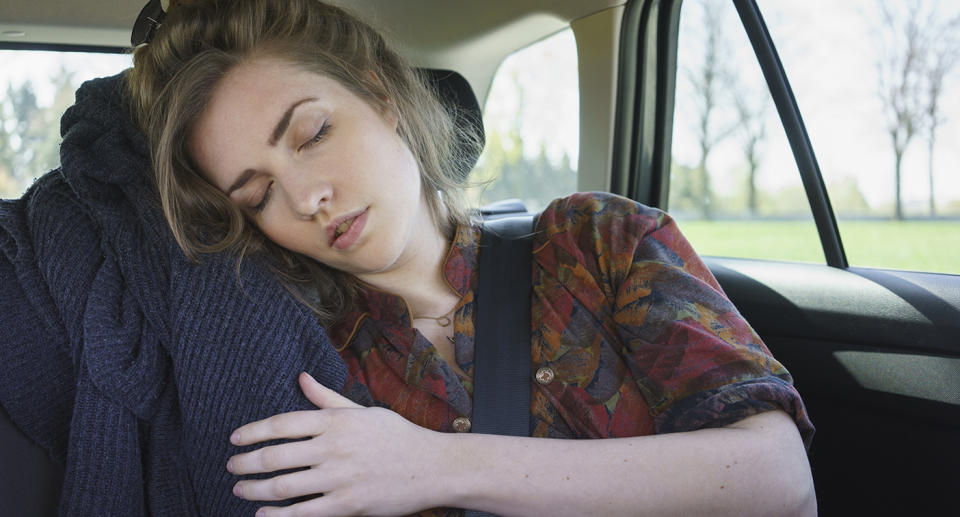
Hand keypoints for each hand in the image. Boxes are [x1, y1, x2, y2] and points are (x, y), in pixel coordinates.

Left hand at [227, 372, 448, 515]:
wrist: (431, 468)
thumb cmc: (396, 436)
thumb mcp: (363, 411)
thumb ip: (327, 398)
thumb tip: (301, 378)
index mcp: (336, 421)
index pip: (282, 423)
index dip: (253, 431)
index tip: (235, 438)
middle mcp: (334, 448)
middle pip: (275, 456)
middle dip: (246, 463)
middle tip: (231, 466)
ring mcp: (340, 478)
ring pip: (284, 487)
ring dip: (255, 490)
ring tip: (241, 490)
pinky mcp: (347, 505)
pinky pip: (303, 513)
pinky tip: (263, 516)